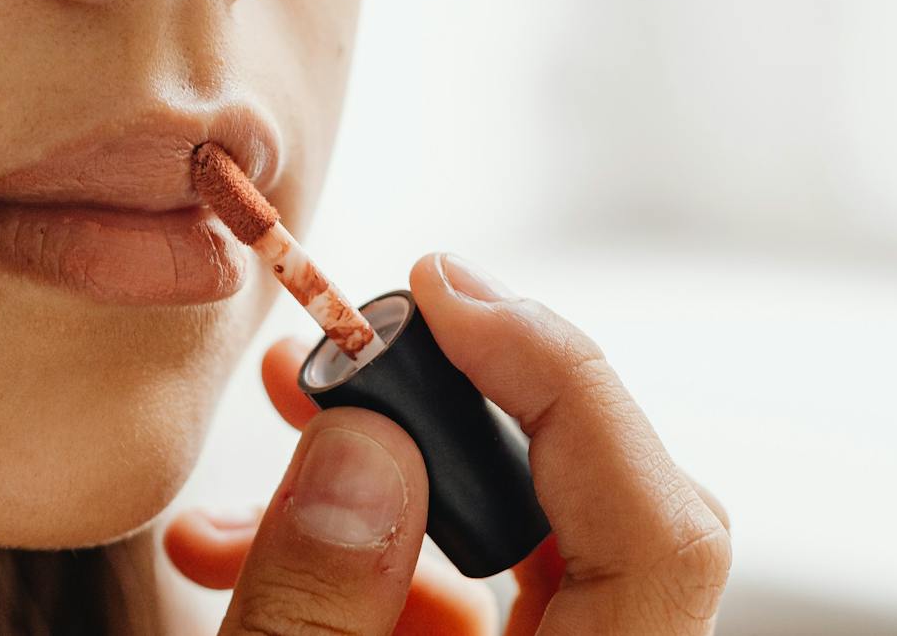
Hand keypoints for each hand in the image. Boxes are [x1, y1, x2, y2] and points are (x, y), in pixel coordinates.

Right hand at [162, 251, 730, 633]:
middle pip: (588, 507)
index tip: (442, 292)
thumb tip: (367, 441)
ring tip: (243, 470)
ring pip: (509, 553)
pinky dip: (357, 564)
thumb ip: (317, 607)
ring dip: (373, 489)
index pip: (660, 524)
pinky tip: (236, 552)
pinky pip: (461, 610)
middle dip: (443, 410)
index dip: (562, 381)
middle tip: (327, 360)